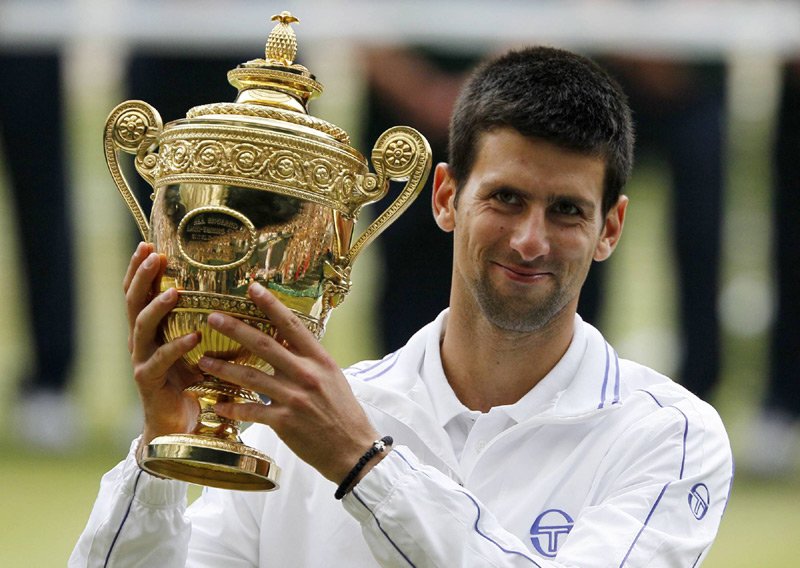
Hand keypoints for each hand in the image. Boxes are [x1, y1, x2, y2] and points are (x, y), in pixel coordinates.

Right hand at [124, 242, 201, 444]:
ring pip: (141, 327)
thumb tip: (243, 299)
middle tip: (152, 256)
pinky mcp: (149, 382)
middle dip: (142, 277)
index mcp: (152, 330)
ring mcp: (142, 361)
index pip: (141, 293)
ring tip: (174, 292)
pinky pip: (160, 360)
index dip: (141, 270)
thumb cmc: (193, 384)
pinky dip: (176, 347)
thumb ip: (211, 326)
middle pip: (133, 302)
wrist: (180, 426)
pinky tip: (192, 336)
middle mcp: (141, 342)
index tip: (150, 246)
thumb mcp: (202, 350)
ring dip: (157, 307)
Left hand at [198, 282, 382, 484]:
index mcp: (319, 359)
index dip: (271, 304)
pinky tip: (218, 404)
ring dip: (223, 368)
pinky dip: (232, 407)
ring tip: (204, 360)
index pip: (292, 325)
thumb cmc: (343, 412)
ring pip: (250, 377)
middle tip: (213, 317)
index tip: (253, 288)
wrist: (353, 449)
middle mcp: (306, 374)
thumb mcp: (332, 377)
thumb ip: (308, 359)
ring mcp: (294, 398)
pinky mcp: (284, 421)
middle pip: (265, 345)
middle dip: (236, 328)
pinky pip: (250, 411)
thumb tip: (287, 340)